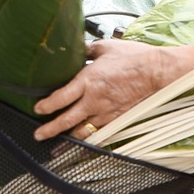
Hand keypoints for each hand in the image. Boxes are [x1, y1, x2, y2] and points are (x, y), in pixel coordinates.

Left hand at [33, 40, 186, 140]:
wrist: (156, 71)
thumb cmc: (133, 57)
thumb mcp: (106, 47)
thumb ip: (88, 50)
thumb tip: (76, 49)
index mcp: (88, 80)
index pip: (61, 97)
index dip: (47, 106)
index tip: (38, 109)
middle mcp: (94, 100)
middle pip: (67, 120)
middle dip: (50, 129)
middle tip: (39, 134)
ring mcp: (106, 112)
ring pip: (82, 131)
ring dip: (68, 138)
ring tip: (57, 144)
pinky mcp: (117, 119)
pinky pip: (99, 134)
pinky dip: (89, 140)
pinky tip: (82, 146)